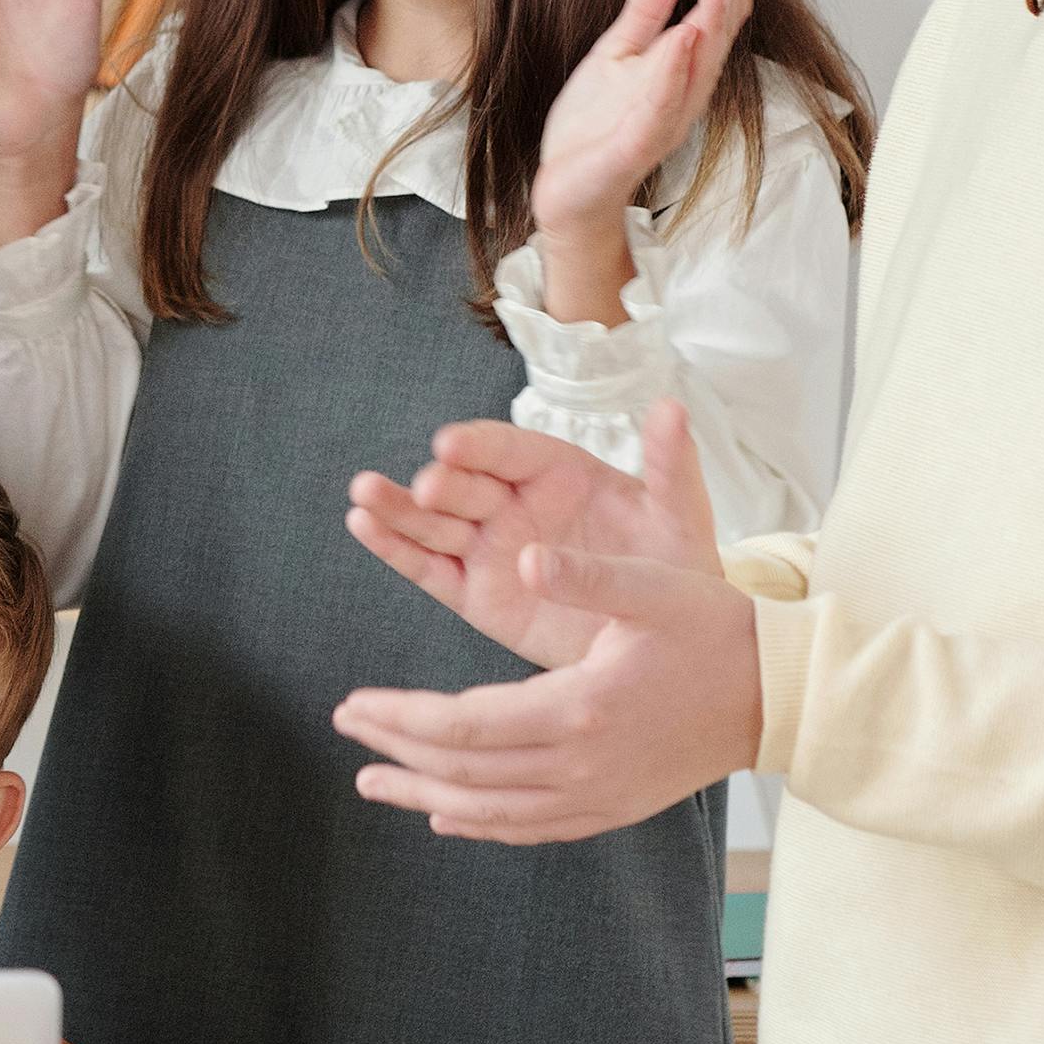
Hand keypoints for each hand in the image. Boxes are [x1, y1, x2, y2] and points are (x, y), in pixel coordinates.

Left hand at [331, 416, 763, 842]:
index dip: (400, 718)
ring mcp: (600, 795)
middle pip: (465, 770)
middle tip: (346, 729)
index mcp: (582, 707)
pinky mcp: (615, 807)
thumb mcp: (655, 588)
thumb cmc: (719, 631)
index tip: (351, 705)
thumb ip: (588, 576)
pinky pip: (533, 828)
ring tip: (373, 782)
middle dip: (397, 752)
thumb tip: (529, 557)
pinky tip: (447, 815)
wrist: (784, 696)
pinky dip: (483, 824)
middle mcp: (584, 764)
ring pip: (491, 809)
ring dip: (425, 795)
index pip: (464, 724)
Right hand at [346, 403, 720, 671]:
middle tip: (428, 488)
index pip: (509, 450)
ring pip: (434, 523)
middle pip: (465, 485)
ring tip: (364, 497)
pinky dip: (394, 548)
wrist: (660, 639)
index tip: (452, 443)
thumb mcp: (680, 516)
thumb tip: (671, 404)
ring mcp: (488, 547)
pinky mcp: (472, 592)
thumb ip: (670, 464)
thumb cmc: (672, 569)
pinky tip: (363, 526)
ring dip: (397, 508)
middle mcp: (514, 503)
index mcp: (558, 472)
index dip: (479, 445)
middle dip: (441, 484)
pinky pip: (427, 567)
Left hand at [527, 0, 756, 321]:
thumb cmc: (595, 126)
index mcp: (680, 71)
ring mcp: (662, 121)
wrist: (565, 189)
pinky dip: (673, 73)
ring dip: (712, 23)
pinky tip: (683, 39)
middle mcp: (682, 94)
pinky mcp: (634, 146)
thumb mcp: (616, 55)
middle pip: (716, 35)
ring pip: (696, 69)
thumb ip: (644, 13)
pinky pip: (659, 108)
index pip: (714, 18)